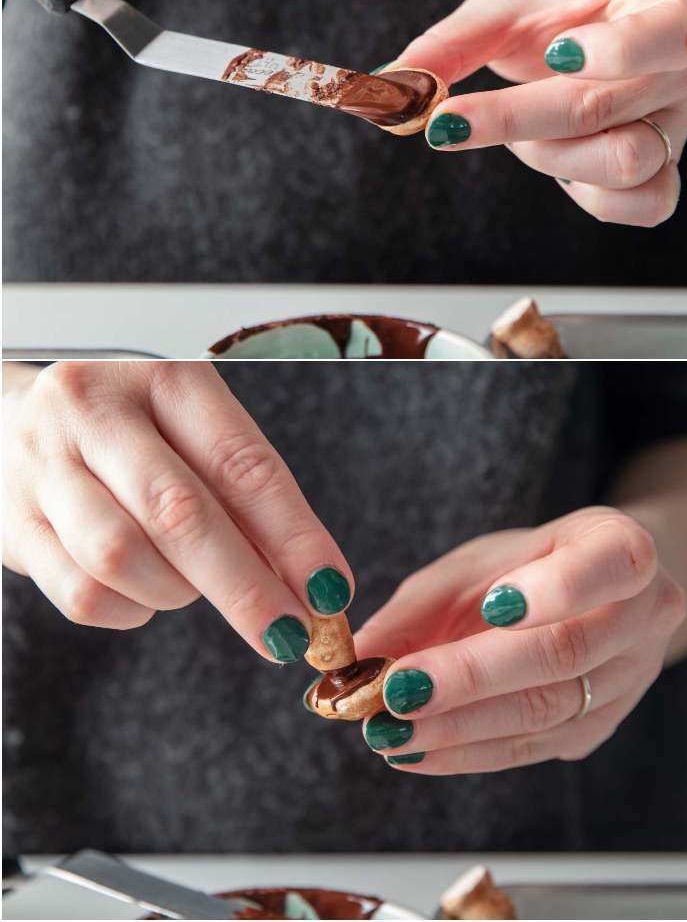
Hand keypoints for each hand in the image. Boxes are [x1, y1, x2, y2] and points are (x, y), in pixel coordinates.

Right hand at [2, 362, 353, 660]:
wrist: (14, 420)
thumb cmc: (137, 429)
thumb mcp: (197, 431)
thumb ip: (247, 496)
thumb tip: (310, 582)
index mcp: (164, 377)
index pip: (241, 464)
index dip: (292, 534)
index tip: (331, 589)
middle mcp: (92, 409)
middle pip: (180, 514)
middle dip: (246, 587)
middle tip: (291, 634)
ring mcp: (39, 464)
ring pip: (121, 557)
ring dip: (179, 593)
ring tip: (198, 586)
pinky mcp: (9, 522)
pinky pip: (80, 593)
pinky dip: (131, 609)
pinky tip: (147, 592)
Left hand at [351, 506, 686, 774]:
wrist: (597, 599)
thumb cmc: (533, 566)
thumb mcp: (482, 561)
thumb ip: (424, 604)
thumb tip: (355, 658)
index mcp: (625, 550)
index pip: (613, 566)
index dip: (559, 588)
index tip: (493, 604)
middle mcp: (646, 617)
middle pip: (566, 652)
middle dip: (473, 676)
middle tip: (398, 690)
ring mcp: (630, 679)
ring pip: (548, 711)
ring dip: (460, 726)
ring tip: (389, 728)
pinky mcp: (600, 727)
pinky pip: (534, 749)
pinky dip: (467, 752)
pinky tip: (415, 748)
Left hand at [388, 0, 686, 226]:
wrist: (613, 26)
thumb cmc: (568, 10)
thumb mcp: (510, 5)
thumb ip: (454, 42)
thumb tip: (393, 86)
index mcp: (667, 8)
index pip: (668, 36)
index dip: (613, 52)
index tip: (552, 54)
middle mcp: (686, 71)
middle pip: (608, 109)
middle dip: (517, 118)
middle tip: (446, 121)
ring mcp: (679, 124)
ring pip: (627, 163)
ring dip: (550, 154)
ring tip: (519, 131)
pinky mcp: (668, 169)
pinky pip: (647, 204)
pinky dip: (591, 195)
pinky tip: (559, 164)